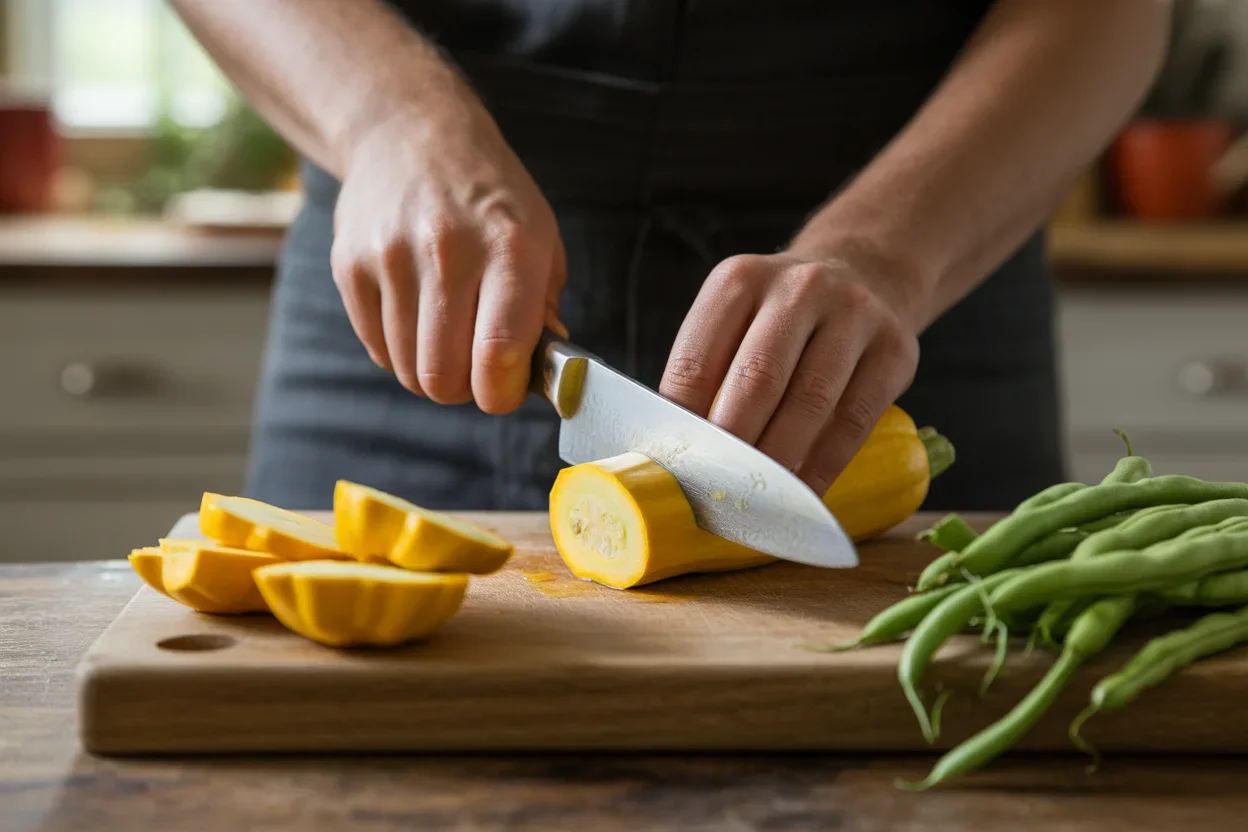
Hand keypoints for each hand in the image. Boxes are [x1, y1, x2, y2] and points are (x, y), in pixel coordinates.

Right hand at [331, 103, 565, 413]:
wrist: (411, 133)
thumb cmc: (489, 198)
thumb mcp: (541, 236)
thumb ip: (544, 308)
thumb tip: (538, 372)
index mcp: (510, 247)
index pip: (497, 353)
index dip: (501, 394)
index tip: (504, 391)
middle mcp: (447, 250)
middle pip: (443, 376)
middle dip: (463, 391)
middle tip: (474, 371)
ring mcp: (391, 256)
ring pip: (407, 369)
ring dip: (430, 372)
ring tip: (447, 339)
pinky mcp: (350, 264)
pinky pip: (376, 347)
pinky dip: (399, 350)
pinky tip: (416, 318)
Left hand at [659, 250, 923, 494]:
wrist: (865, 274)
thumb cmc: (781, 318)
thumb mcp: (736, 320)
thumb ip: (706, 374)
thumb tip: (674, 453)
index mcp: (739, 281)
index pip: (697, 361)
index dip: (683, 423)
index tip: (677, 469)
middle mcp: (798, 288)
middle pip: (757, 378)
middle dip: (733, 444)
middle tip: (716, 492)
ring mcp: (853, 314)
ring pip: (810, 401)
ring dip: (779, 460)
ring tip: (759, 499)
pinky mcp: (894, 349)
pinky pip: (855, 418)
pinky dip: (826, 463)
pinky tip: (806, 491)